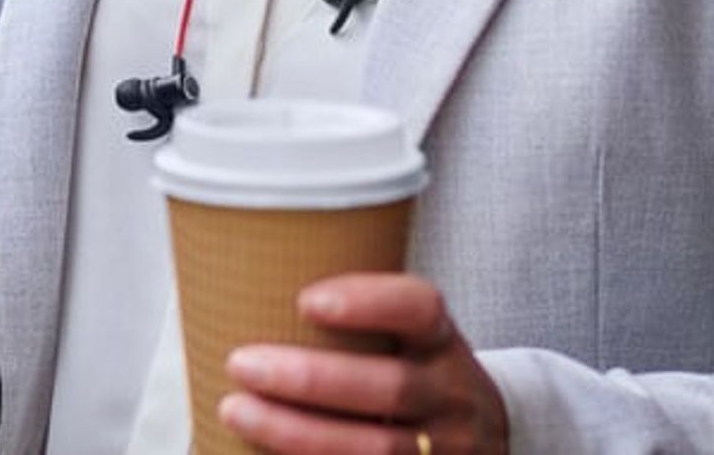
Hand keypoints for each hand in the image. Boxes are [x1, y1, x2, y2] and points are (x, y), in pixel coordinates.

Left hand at [221, 273, 508, 452]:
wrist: (476, 438)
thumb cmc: (417, 371)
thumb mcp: (411, 337)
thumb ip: (362, 317)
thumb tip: (261, 276)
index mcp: (443, 338)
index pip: (420, 308)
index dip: (368, 302)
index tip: (304, 300)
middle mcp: (452, 393)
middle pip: (388, 387)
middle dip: (309, 379)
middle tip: (240, 362)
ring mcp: (446, 448)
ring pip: (374, 448)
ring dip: (296, 432)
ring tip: (237, 409)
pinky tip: (265, 453)